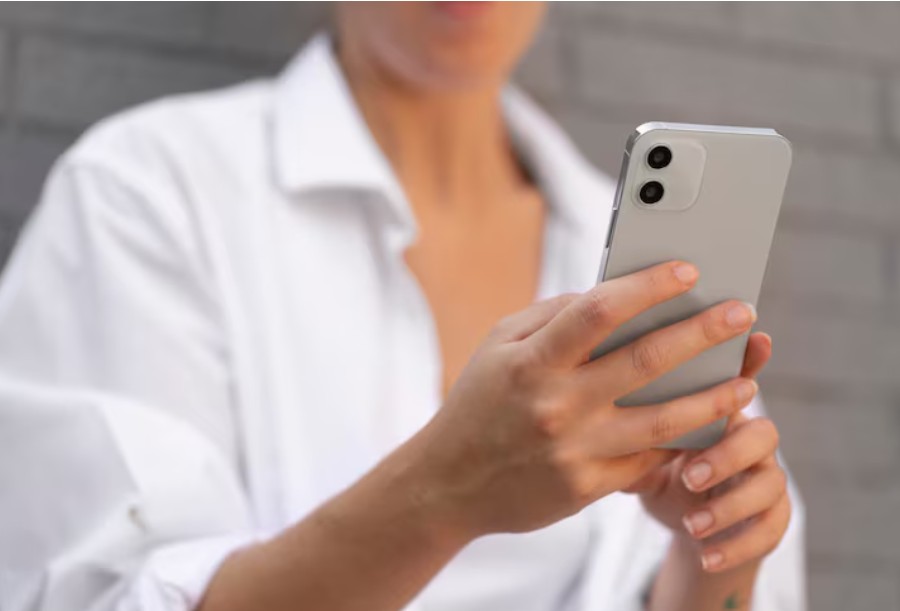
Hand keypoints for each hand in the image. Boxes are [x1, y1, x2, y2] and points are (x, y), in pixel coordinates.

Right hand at [400, 261, 757, 540]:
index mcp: (532, 360)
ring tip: (747, 379)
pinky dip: (683, 441)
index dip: (649, 286)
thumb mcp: (497, 346)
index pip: (600, 310)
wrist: (449, 484)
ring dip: (714, 396)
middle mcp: (557, 403)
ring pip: (664, 419)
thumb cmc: (477, 405)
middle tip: (741, 314)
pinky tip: (709, 425)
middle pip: (646, 361)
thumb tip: (609, 295)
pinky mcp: (587, 487)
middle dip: (702, 332)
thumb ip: (550, 316)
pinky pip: (648, 459)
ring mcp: (575, 449)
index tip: (687, 271)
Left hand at [626, 334, 791, 573]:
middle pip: (759, 434)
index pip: (736, 383)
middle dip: (726, 454)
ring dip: (730, 504)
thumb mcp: (638, 439)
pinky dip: (736, 545)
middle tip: (689, 474)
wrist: (692, 520)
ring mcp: (766, 478)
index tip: (752, 345)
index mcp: (719, 410)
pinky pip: (769, 530)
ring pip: (769, 485)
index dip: (748, 364)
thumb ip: (626, 417)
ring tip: (694, 523)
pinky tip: (707, 555)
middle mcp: (749, 439)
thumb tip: (585, 391)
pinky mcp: (773, 518)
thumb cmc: (658, 464)